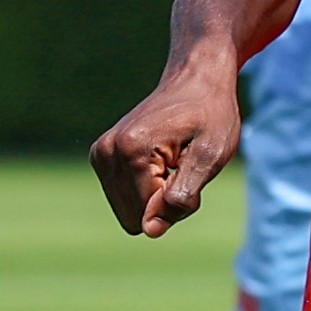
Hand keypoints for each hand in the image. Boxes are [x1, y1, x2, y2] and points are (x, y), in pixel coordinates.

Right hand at [91, 60, 247, 237]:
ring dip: (158, 196)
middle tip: (184, 167)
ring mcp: (100, 154)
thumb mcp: (210, 157)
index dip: (179, 202)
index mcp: (131, 150)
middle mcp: (106, 152)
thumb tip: (150, 230)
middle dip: (165, 203)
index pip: (149, 215)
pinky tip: (163, 160)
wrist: (196, 79)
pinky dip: (148, 188)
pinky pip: (125, 198)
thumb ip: (181, 196)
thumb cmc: (210, 115)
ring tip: (175, 161)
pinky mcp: (101, 156)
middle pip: (135, 217)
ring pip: (130, 211)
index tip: (191, 167)